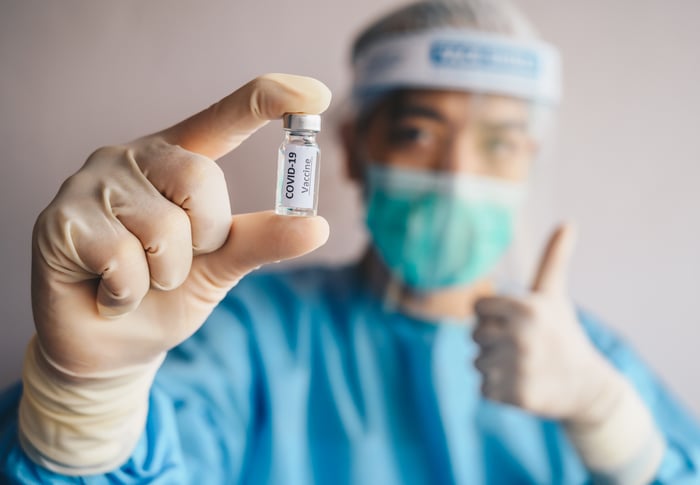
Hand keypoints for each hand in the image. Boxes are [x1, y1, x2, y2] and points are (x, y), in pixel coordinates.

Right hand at [31, 73, 331, 375]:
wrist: (113, 347)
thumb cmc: (167, 297)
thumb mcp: (222, 266)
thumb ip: (260, 240)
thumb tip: (317, 227)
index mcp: (178, 161)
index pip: (224, 118)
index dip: (268, 100)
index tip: (316, 94)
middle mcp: (134, 159)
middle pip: (201, 178)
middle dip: (205, 239)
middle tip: (176, 266)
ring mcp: (92, 183)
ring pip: (165, 227)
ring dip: (165, 275)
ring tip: (139, 281)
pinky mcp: (60, 218)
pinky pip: (122, 257)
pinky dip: (127, 292)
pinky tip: (108, 293)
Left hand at [472, 223, 619, 421]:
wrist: (587, 387)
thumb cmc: (563, 334)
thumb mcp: (555, 296)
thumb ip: (553, 259)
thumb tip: (568, 222)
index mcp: (526, 308)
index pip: (477, 307)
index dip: (493, 315)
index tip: (515, 322)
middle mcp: (521, 336)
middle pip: (474, 334)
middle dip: (493, 341)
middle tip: (522, 347)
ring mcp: (518, 368)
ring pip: (477, 362)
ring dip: (495, 367)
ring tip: (525, 366)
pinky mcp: (516, 395)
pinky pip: (484, 388)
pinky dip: (498, 390)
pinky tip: (522, 385)